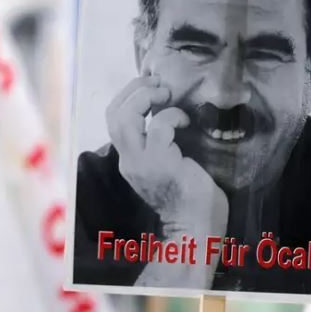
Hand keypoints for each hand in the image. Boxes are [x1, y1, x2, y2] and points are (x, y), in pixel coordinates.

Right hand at [106, 76, 227, 238]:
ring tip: (165, 93)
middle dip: (134, 90)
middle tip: (159, 84)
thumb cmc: (190, 195)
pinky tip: (186, 121)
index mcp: (129, 158)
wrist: (197, 227)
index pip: (114, 118)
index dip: (129, 95)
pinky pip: (160, 127)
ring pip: (125, 118)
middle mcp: (128, 160)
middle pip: (113, 114)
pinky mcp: (160, 163)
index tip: (152, 85)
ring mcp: (141, 163)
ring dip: (144, 96)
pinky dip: (173, 116)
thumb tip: (166, 109)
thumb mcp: (167, 163)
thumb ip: (159, 142)